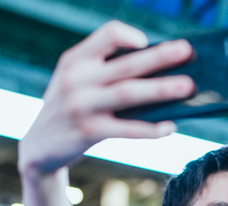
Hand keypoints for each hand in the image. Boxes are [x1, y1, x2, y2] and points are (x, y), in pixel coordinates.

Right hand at [18, 21, 193, 180]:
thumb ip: (106, 73)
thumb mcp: (76, 83)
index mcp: (75, 60)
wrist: (38, 148)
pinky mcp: (88, 132)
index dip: (129, 35)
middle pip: (126, 64)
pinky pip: (127, 129)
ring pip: (129, 93)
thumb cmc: (71, 109)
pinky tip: (170, 126)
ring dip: (161, 89)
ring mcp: (81, 106)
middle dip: (159, 57)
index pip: (106, 34)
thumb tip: (163, 75)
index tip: (146, 42)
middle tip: (187, 51)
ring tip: (188, 86)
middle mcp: (76, 79)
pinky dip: (151, 128)